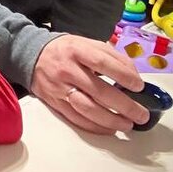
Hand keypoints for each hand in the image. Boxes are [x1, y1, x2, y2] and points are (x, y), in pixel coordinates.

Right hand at [29, 34, 150, 134]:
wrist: (31, 56)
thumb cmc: (67, 50)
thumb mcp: (88, 43)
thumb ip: (112, 56)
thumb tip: (134, 76)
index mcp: (77, 50)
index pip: (103, 63)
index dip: (123, 75)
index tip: (139, 86)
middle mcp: (67, 70)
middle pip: (98, 91)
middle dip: (124, 106)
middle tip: (141, 114)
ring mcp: (60, 88)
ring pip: (87, 109)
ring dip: (111, 120)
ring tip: (128, 125)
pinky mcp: (55, 103)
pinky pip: (76, 119)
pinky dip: (95, 126)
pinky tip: (109, 128)